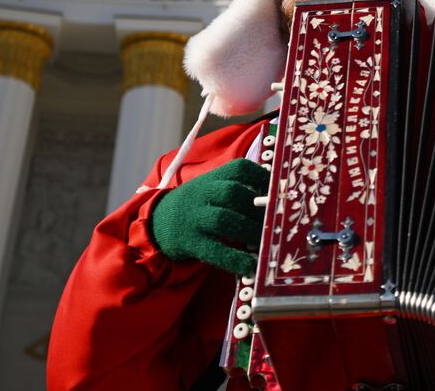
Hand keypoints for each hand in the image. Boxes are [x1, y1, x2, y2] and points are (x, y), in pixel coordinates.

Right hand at [148, 158, 269, 276]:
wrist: (156, 221)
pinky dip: (233, 259)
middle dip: (257, 208)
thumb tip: (275, 201)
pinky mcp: (189, 242)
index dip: (261, 177)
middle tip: (275, 221)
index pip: (239, 168)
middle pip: (232, 193)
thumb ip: (237, 189)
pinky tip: (250, 266)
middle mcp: (202, 194)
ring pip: (223, 219)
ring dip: (248, 231)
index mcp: (212, 178)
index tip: (278, 190)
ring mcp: (194, 218)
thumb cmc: (197, 205)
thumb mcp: (212, 189)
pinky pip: (213, 250)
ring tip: (265, 241)